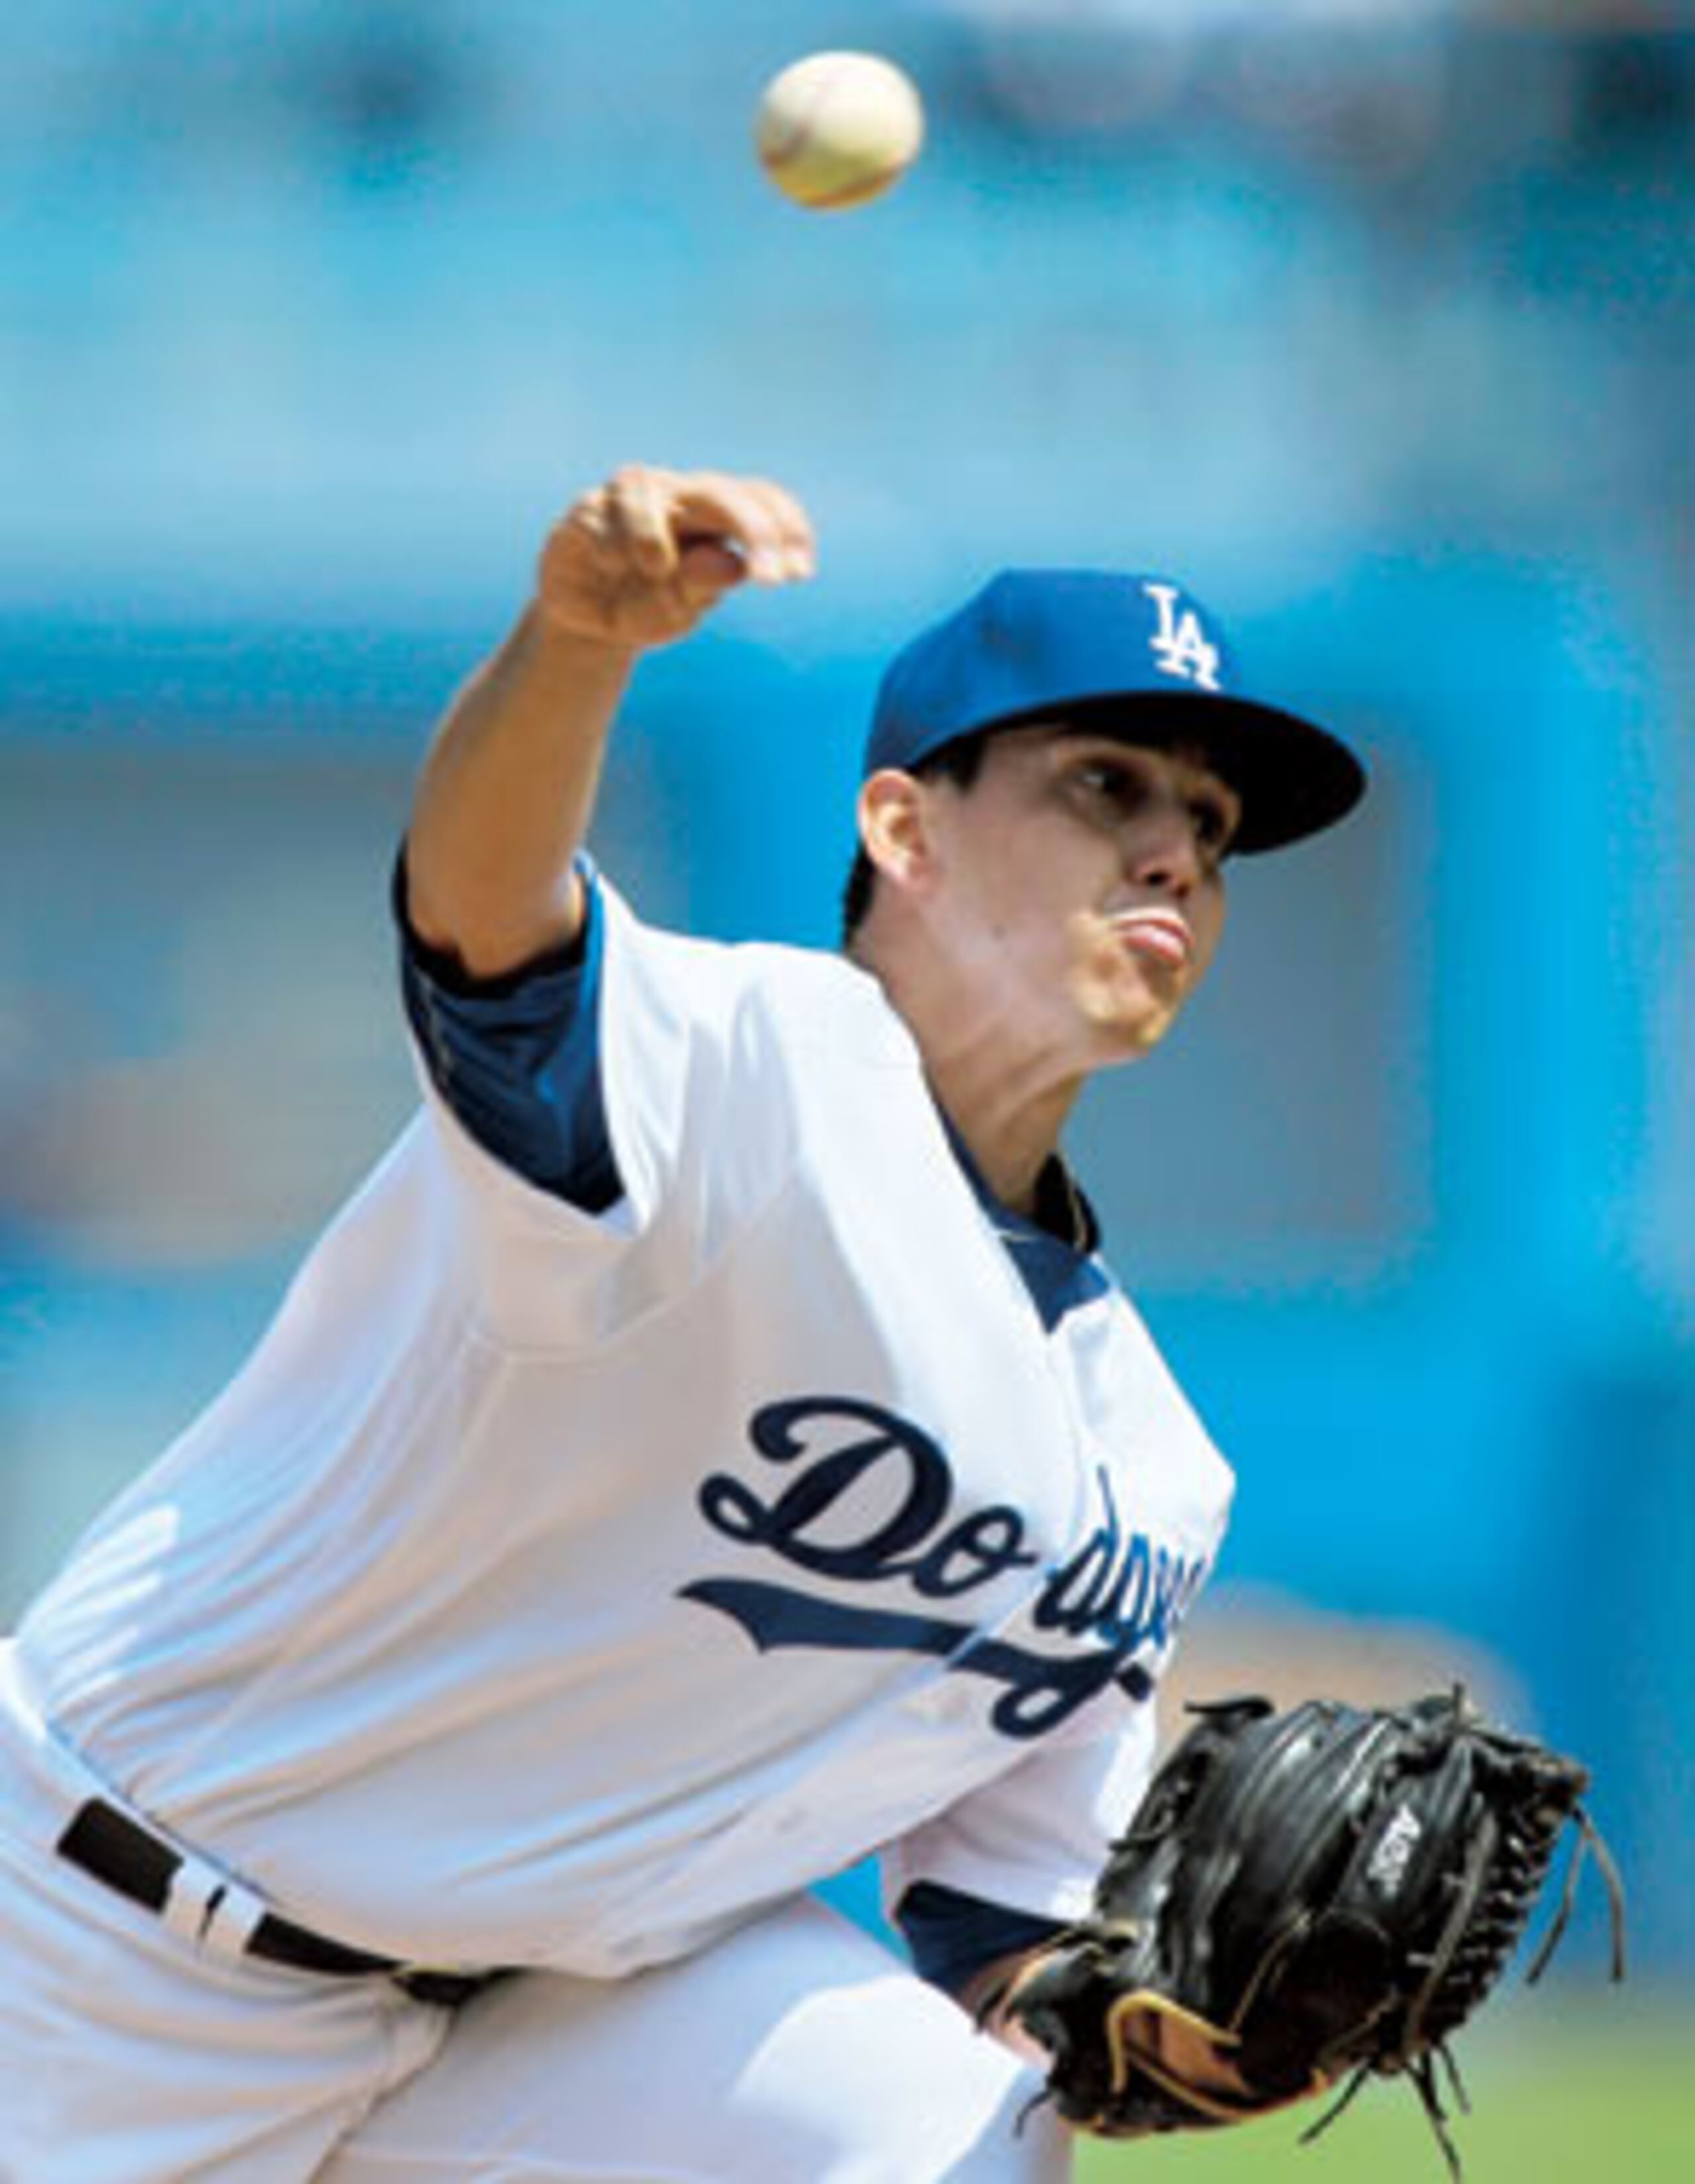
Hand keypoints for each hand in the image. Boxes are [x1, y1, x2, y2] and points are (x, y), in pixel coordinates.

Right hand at [535, 463, 815, 652]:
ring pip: (646, 492)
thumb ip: (703, 585)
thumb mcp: (679, 608)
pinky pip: (602, 518)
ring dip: (654, 538)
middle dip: (752, 528)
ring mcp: (628, 497)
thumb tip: (731, 562)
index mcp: (713, 513)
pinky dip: (612, 547)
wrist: (586, 624)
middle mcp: (675, 494)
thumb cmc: (643, 608)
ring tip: (654, 571)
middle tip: (769, 578)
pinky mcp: (586, 510)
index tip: (800, 574)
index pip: (759, 498)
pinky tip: (608, 566)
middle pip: (719, 491)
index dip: (785, 527)